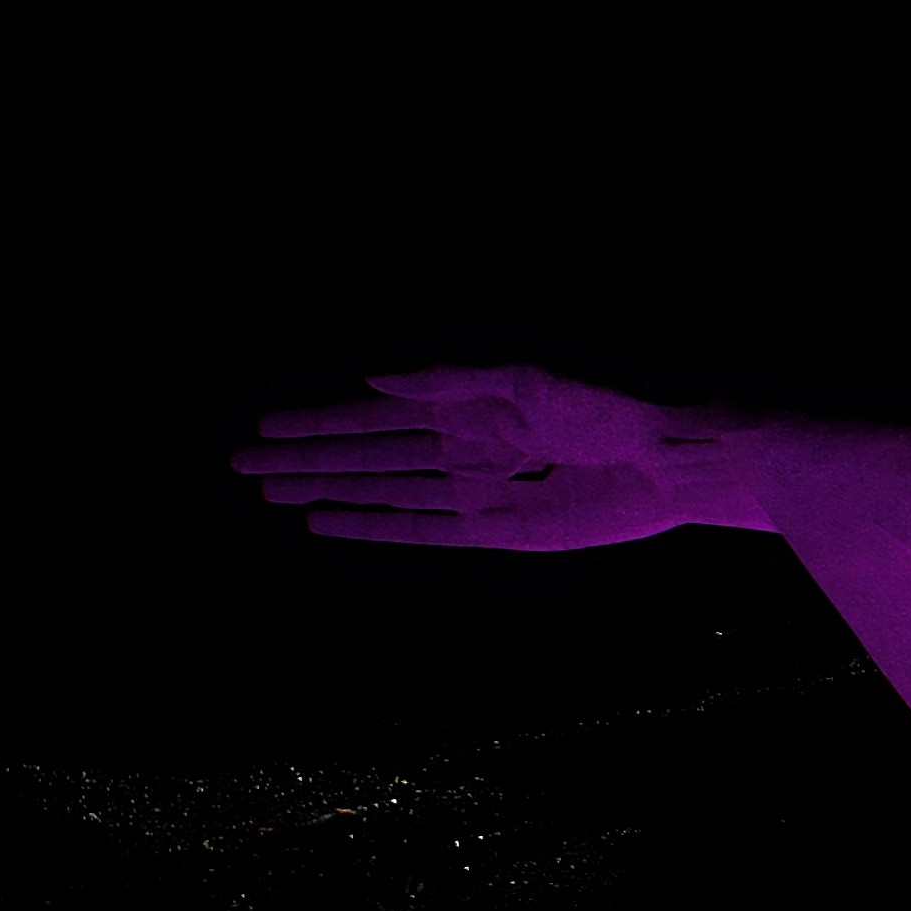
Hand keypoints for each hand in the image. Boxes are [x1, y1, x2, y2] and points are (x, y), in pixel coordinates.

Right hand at [229, 365, 765, 549]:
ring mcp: (478, 491)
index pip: (374, 417)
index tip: (265, 430)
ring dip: (328, 491)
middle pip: (367, 456)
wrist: (668, 460)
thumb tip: (375, 382)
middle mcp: (465, 448)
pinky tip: (330, 521)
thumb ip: (449, 381)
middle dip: (307, 460)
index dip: (318, 424)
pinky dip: (376, 525)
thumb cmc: (605, 407)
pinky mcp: (501, 531)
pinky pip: (425, 529)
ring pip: (385, 491)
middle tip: (243, 467)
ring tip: (273, 494)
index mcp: (468, 405)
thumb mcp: (523, 380)